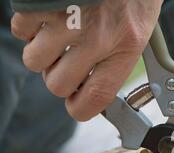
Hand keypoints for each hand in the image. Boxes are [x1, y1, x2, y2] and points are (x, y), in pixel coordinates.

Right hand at [11, 0, 162, 120]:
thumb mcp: (140, 33)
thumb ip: (118, 63)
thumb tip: (94, 91)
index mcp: (125, 47)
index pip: (97, 97)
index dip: (81, 109)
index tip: (77, 105)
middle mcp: (97, 36)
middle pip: (57, 84)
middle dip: (59, 78)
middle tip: (68, 64)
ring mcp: (67, 18)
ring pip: (35, 61)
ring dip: (43, 53)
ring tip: (59, 37)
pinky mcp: (44, 2)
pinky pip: (21, 30)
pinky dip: (30, 27)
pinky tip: (49, 17)